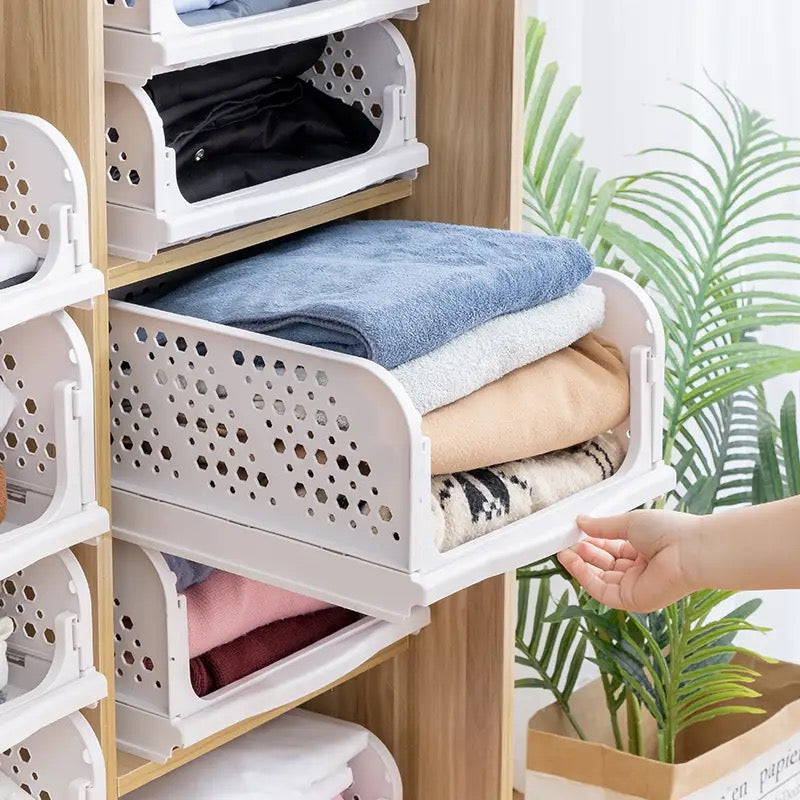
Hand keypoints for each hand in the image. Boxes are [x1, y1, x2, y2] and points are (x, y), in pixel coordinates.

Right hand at [557, 510, 701, 611]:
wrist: (690, 551)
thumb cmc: (670, 532)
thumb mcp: (630, 522)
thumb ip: (603, 526)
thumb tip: (581, 521)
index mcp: (642, 550)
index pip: (610, 547)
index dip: (592, 541)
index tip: (574, 533)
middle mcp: (639, 570)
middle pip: (603, 564)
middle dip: (584, 553)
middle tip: (565, 542)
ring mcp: (635, 587)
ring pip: (600, 578)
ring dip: (580, 565)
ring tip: (564, 551)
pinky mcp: (631, 600)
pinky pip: (601, 591)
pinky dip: (585, 578)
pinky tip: (573, 563)